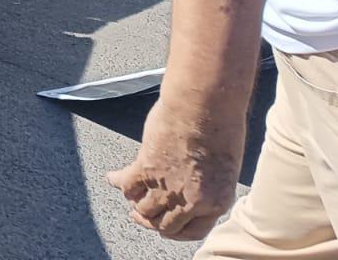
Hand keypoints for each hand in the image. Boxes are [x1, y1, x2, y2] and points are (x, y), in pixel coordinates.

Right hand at [107, 99, 242, 240]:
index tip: (167, 226)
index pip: (194, 232)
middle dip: (151, 223)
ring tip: (131, 199)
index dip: (177, 231)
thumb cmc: (221, 125)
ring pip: (144, 210)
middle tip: (141, 216)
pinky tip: (113, 177)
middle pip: (165, 226)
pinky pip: (128, 185)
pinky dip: (118, 183)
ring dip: (135, 205)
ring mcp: (168, 187)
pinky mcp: (147, 168)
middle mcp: (191, 201)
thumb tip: (191, 185)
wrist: (205, 105)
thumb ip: (208, 183)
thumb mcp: (224, 166)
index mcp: (216, 202)